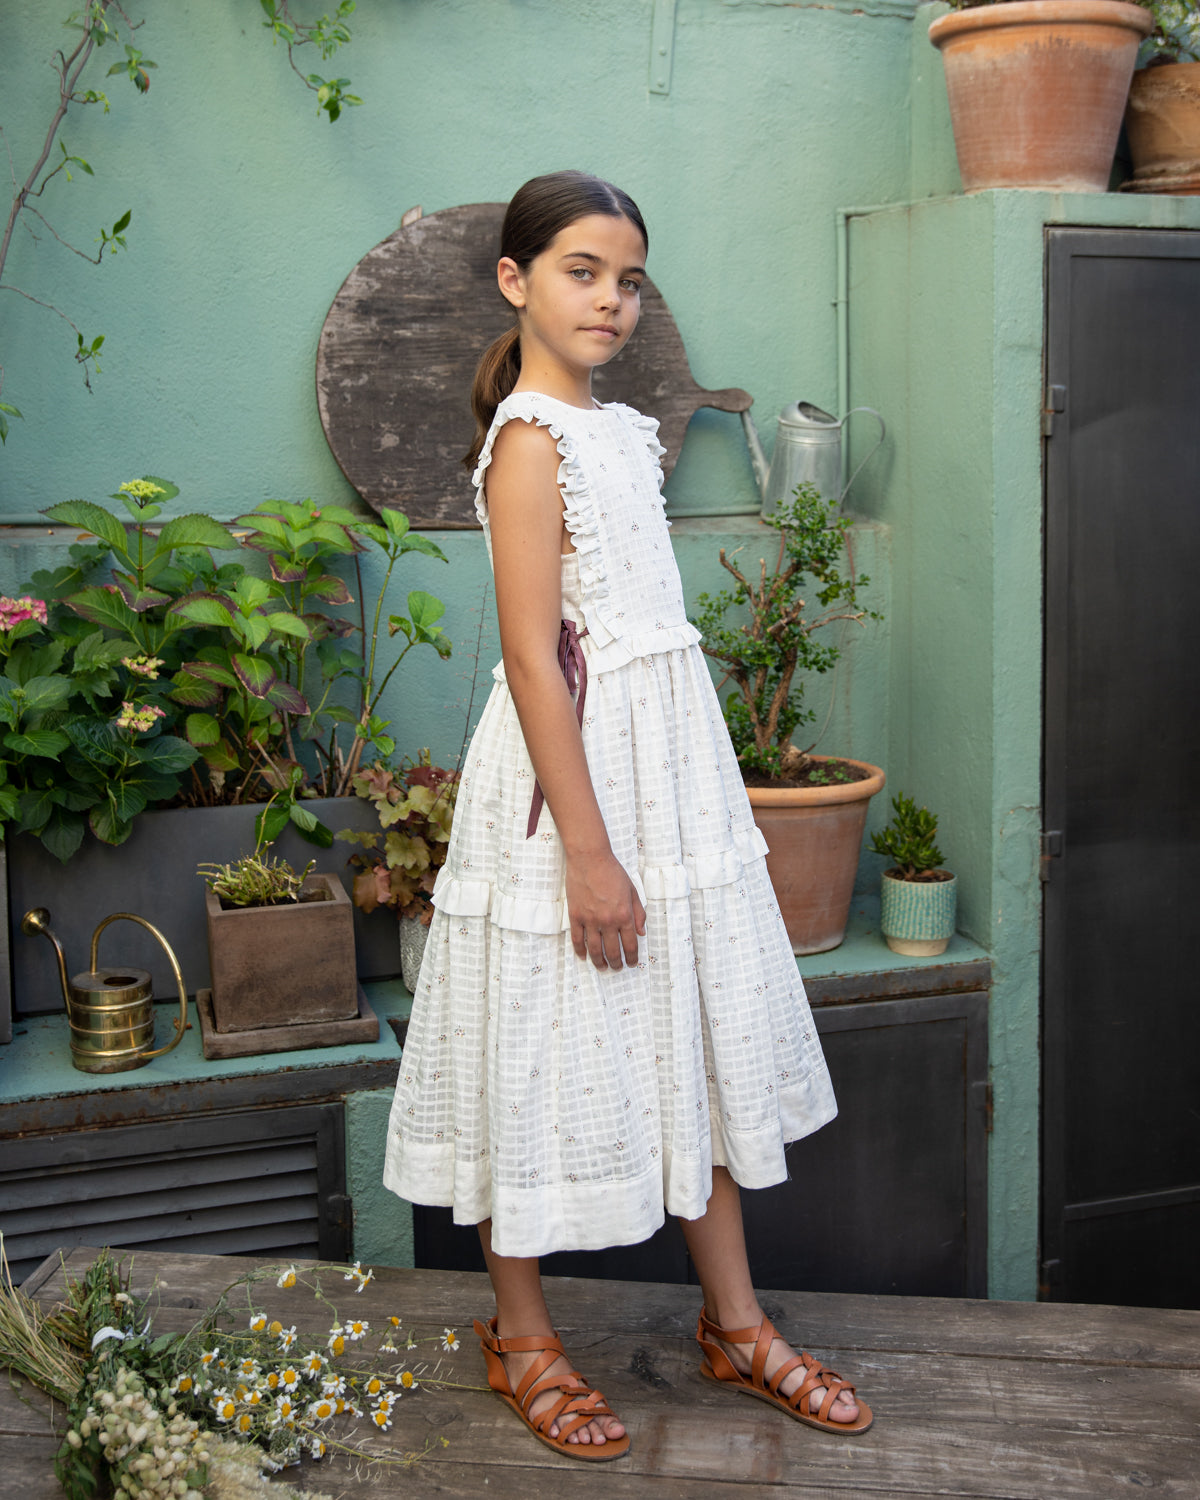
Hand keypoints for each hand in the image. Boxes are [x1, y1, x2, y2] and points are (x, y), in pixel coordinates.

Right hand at [565, 850, 646, 970]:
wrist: (590, 859)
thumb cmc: (612, 872)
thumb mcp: (633, 891)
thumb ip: (638, 913)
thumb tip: (641, 933)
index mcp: (624, 915)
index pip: (630, 944)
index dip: (632, 957)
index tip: (632, 963)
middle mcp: (608, 920)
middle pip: (612, 951)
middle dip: (616, 963)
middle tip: (617, 968)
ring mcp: (590, 920)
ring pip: (594, 949)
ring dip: (599, 962)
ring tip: (602, 967)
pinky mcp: (575, 916)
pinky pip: (577, 939)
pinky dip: (581, 951)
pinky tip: (584, 957)